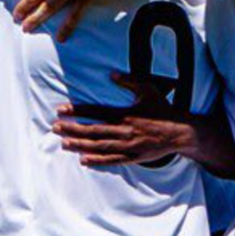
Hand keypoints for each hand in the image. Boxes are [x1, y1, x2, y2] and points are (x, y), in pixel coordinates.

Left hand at [53, 72, 196, 168]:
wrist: (179, 132)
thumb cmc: (162, 109)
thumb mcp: (148, 89)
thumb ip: (129, 81)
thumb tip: (111, 74)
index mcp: (125, 113)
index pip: (95, 111)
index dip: (77, 111)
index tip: (60, 110)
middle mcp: (124, 130)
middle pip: (93, 131)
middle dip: (72, 129)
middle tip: (55, 128)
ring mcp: (128, 145)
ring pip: (99, 146)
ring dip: (80, 145)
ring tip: (64, 144)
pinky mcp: (133, 157)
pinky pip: (112, 160)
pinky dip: (97, 161)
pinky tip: (83, 160)